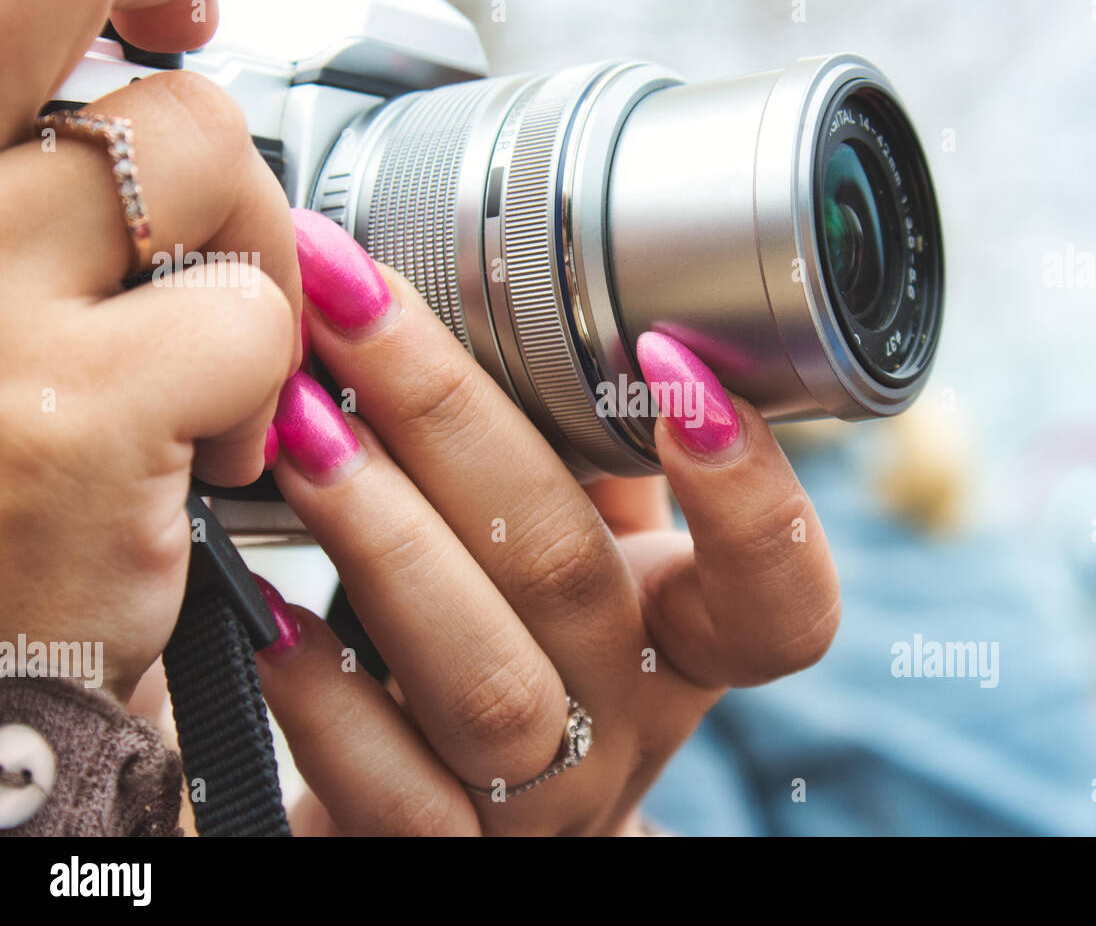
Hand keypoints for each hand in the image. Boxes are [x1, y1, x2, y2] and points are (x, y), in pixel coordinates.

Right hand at [0, 0, 299, 699]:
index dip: (160, 110)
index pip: (48, 51)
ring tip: (209, 405)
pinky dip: (262, 390)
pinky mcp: (63, 411)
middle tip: (222, 318)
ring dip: (250, 291)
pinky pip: (246, 320)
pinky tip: (210, 467)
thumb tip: (199, 152)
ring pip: (206, 166)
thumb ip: (75, 238)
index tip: (195, 182)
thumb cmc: (8, 522)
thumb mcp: (24, 335)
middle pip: (160, 106)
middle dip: (236, 208)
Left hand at [255, 211, 839, 834]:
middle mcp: (626, 719)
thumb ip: (571, 456)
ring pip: (491, 686)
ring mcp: (540, 800)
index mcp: (683, 638)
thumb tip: (496, 292)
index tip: (666, 358)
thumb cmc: (517, 644)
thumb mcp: (577, 552)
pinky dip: (330, 702)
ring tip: (299, 432)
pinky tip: (270, 618)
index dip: (751, 493)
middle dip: (456, 423)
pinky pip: (397, 797)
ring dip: (387, 541)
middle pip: (573, 579)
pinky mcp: (442, 850)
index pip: (779, 598)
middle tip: (356, 303)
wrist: (456, 817)